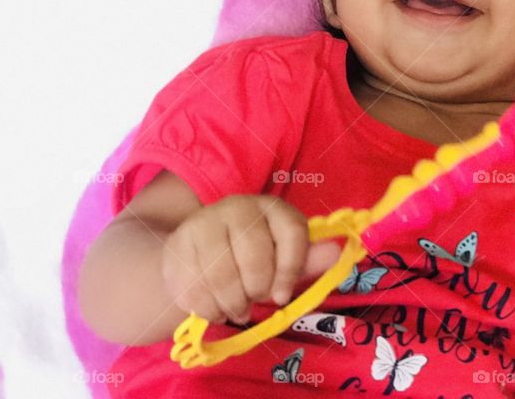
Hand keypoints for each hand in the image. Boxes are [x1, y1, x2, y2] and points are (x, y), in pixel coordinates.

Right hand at [161, 194, 340, 323]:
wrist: (198, 254)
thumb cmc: (252, 258)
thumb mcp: (283, 256)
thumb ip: (308, 259)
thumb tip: (336, 252)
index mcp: (272, 208)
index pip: (292, 233)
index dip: (291, 270)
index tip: (283, 297)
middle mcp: (238, 207)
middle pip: (254, 257)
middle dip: (256, 289)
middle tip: (253, 301)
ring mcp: (204, 222)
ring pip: (221, 275)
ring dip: (231, 303)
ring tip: (236, 309)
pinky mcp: (177, 244)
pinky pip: (193, 286)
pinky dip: (206, 308)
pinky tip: (213, 309)